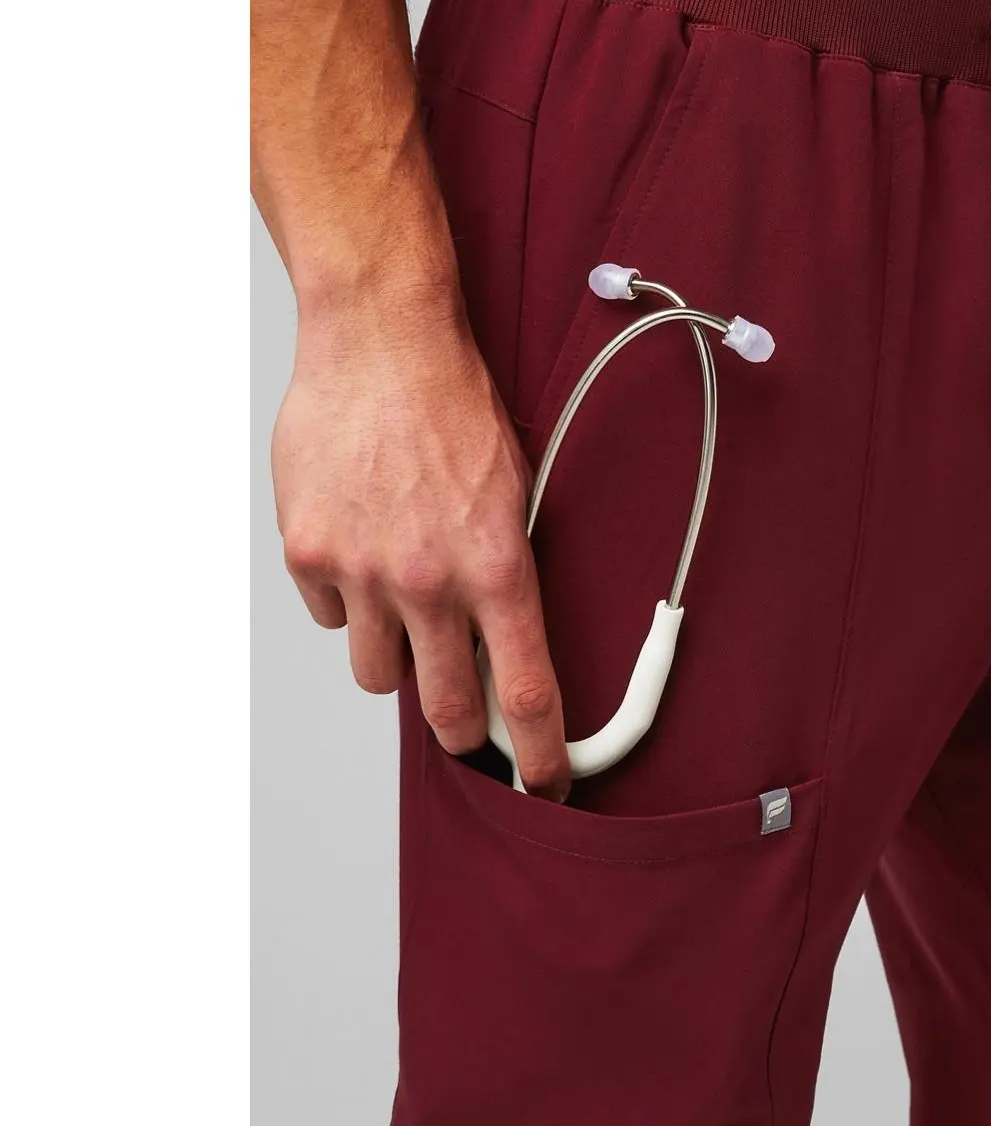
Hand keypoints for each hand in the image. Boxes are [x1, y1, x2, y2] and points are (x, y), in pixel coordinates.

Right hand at [271, 282, 569, 799]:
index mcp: (498, 566)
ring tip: (406, 600)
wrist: (382, 341)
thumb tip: (505, 641)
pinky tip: (362, 547)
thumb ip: (506, 572)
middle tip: (466, 717)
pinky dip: (348, 599)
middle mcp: (430, 581)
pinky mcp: (308, 554)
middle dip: (462, 727)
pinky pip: (331, 615)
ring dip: (398, 655)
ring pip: (378, 674)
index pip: (528, 692)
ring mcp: (364, 572)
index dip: (541, 755)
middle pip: (448, 709)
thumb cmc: (454, 406)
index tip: (547, 784)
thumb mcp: (515, 491)